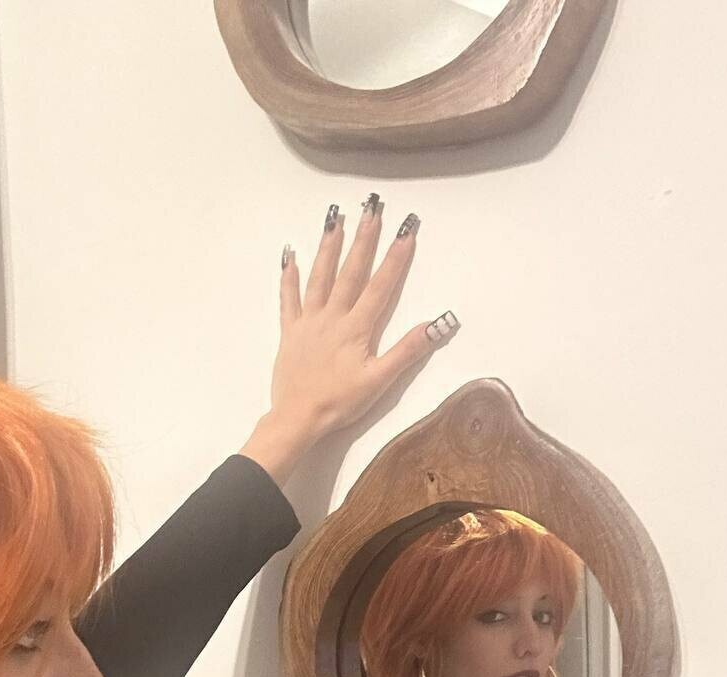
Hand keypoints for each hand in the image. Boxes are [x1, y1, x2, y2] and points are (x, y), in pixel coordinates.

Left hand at [239, 195, 459, 484]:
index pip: (381, 286)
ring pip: (319, 277)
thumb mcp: (380, 380)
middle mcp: (332, 316)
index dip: (395, 258)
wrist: (298, 417)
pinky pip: (288, 298)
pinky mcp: (290, 331)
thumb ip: (407, 350)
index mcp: (357, 328)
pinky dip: (289, 276)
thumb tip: (438, 325)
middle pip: (350, 272)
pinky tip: (290, 255)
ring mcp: (308, 321)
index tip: (407, 230)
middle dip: (364, 240)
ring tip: (335, 218)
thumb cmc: (340, 402)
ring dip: (328, 247)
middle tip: (372, 208)